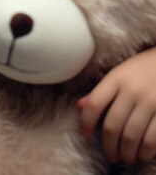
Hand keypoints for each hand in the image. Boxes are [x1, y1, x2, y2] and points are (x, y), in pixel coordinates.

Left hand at [77, 48, 155, 164]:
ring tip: (126, 157)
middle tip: (111, 155)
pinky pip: (152, 139)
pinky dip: (145, 152)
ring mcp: (150, 101)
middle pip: (112, 125)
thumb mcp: (119, 74)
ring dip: (126, 153)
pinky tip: (142, 154)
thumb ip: (100, 91)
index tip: (85, 133)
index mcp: (116, 78)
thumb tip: (79, 106)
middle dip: (109, 146)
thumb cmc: (141, 70)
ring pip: (131, 136)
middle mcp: (131, 90)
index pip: (94, 103)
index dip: (86, 122)